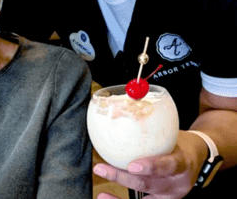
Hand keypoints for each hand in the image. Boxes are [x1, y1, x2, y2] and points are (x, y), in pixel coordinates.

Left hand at [93, 131, 207, 198]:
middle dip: (123, 178)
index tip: (132, 165)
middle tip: (102, 168)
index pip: (169, 165)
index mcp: (182, 163)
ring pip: (144, 197)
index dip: (151, 166)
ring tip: (101, 193)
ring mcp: (170, 196)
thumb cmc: (179, 141)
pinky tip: (106, 197)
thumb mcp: (171, 133)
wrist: (198, 158)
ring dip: (120, 195)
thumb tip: (120, 108)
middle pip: (149, 184)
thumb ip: (151, 128)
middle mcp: (178, 184)